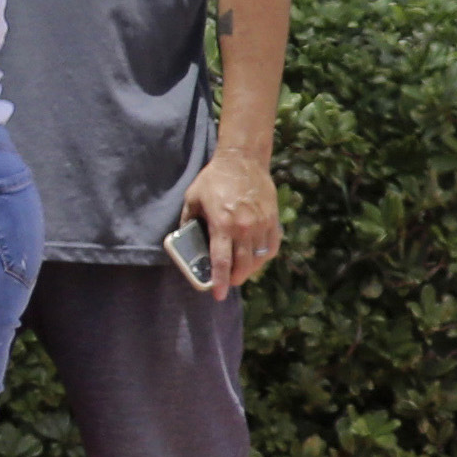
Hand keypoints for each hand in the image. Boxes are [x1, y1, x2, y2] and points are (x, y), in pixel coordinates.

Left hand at [179, 149, 280, 295]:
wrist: (243, 160)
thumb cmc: (214, 179)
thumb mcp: (192, 198)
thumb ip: (188, 221)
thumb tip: (184, 240)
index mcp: (222, 224)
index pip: (221, 261)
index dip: (219, 281)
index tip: (217, 295)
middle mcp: (244, 228)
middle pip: (242, 265)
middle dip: (234, 279)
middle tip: (227, 283)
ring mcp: (261, 224)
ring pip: (258, 259)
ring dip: (248, 270)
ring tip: (239, 272)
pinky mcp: (273, 220)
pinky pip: (270, 247)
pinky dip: (262, 257)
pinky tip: (254, 258)